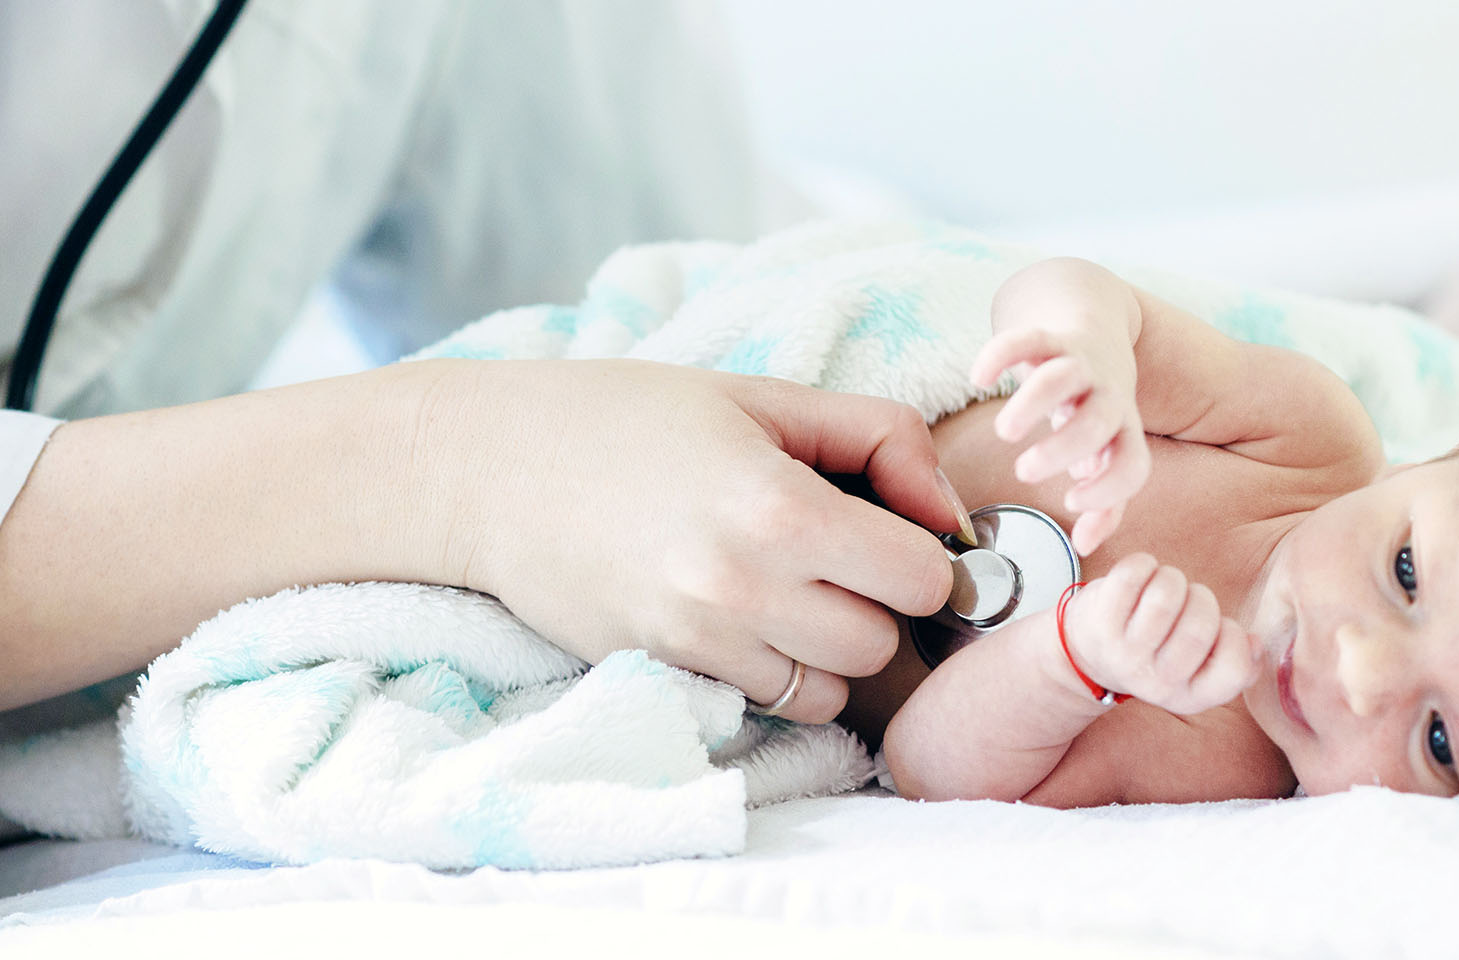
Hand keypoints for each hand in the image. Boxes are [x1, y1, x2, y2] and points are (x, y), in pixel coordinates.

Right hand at [425, 359, 963, 722]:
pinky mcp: (662, 673)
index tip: (891, 530)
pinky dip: (776, 670)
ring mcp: (697, 642)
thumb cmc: (630, 418)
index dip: (922, 552)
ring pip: (831, 688)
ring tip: (787, 589)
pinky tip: (743, 617)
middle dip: (878, 604)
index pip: (922, 577)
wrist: (487, 470)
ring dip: (829, 648)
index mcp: (778, 507)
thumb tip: (951, 515)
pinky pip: (768, 702)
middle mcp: (741, 588)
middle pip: (883, 645)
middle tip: (838, 559)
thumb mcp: (764, 397)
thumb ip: (880, 438)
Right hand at [970, 319, 1149, 555]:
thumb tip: (1084, 546)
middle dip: (1063, 450)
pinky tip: (980, 377)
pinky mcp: (1051, 336)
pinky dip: (1001, 355)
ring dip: (1034, 404)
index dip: (1108, 488)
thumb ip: (1102, 502)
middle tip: (1025, 471)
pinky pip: (1028, 338)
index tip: (1069, 500)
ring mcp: (1080, 364)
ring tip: (1005, 432)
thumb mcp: (1106, 453)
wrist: (1094, 325)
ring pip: (1064, 376)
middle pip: (1100, 420)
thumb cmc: (1095, 407)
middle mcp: (1107, 396)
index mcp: (1122, 431)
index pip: (1133, 463)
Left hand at [1059, 553, 1258, 713]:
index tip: (1217, 628)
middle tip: (1188, 601)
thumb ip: (1236, 663)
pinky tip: (1141, 577)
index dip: (1235, 636)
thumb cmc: (1157, 653)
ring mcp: (1124, 651)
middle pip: (1201, 627)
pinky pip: (1135, 572)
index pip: (1235, 667)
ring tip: (1163, 587)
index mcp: (1189, 697)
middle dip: (1202, 599)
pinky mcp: (1099, 619)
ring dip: (1172, 579)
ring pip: (1166, 595)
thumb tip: (1254, 643)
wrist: (1086, 656)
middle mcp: (1156, 681)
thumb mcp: (1198, 672)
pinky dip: (1144, 564)